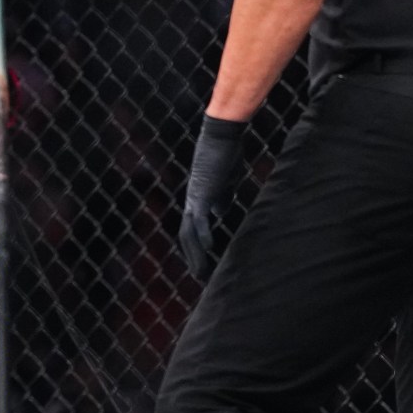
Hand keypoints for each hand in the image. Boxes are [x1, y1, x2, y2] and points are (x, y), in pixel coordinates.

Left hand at [176, 115, 247, 280]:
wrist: (222, 135)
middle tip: (200, 277)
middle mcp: (193, 201)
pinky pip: (200, 219)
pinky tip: (209, 249)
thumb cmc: (226, 154)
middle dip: (193, 258)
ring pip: (189, 232)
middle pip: (187, 236)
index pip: (193, 230)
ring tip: (201, 273)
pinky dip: (203, 235)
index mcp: (198, 200)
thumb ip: (222, 198)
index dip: (196, 248)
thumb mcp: (226, 182)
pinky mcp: (203, 193)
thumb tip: (219, 214)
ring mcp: (195, 198)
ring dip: (195, 254)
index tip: (203, 264)